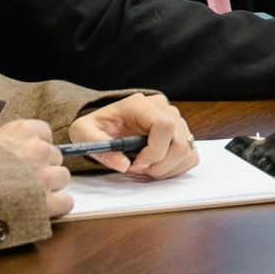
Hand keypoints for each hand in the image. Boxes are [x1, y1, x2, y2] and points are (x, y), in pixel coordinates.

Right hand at [0, 119, 70, 217]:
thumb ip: (2, 144)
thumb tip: (5, 150)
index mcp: (21, 131)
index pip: (45, 132)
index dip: (35, 145)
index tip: (25, 156)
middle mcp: (37, 150)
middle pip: (55, 156)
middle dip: (42, 166)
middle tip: (22, 179)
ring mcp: (44, 176)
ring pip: (62, 177)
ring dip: (49, 186)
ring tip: (27, 195)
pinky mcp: (46, 202)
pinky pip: (66, 201)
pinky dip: (56, 207)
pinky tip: (39, 209)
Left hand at [69, 92, 197, 179]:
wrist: (105, 124)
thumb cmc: (96, 127)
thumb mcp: (84, 134)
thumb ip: (99, 148)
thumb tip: (123, 164)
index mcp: (140, 104)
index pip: (164, 125)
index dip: (154, 151)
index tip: (136, 164)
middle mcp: (163, 107)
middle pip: (180, 142)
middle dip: (160, 165)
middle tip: (138, 169)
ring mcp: (176, 119)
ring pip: (187, 151)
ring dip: (167, 168)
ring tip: (145, 168)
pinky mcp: (182, 132)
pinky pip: (190, 155)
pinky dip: (175, 168)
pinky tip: (157, 167)